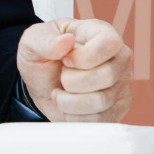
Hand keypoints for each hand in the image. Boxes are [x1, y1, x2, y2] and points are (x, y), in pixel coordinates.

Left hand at [17, 18, 131, 122]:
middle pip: (105, 76)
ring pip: (101, 101)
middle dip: (71, 81)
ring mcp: (121, 85)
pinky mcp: (117, 109)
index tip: (65, 60)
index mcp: (101, 33)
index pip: (109, 43)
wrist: (41, 83)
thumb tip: (65, 41)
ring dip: (69, 101)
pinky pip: (99, 120)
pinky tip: (68, 105)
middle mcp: (118, 58)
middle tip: (62, 76)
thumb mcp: (32, 41)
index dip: (84, 57)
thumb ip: (44, 39)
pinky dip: (75, 116)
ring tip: (62, 91)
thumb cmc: (43, 56)